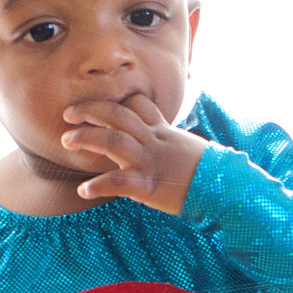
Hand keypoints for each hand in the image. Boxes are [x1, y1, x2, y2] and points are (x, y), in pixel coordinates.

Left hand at [61, 96, 207, 213]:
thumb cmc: (207, 173)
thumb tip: (161, 143)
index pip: (138, 105)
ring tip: (67, 141)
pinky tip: (83, 190)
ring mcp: (151, 162)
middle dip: (90, 111)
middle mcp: (154, 141)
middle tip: (68, 114)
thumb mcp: (187, 149)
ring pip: (113, 141)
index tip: (95, 107)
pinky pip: (119, 182)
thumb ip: (168, 143)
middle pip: (117, 115)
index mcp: (163, 132)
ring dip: (86, 138)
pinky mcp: (150, 186)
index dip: (115, 102)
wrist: (225, 189)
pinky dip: (98, 184)